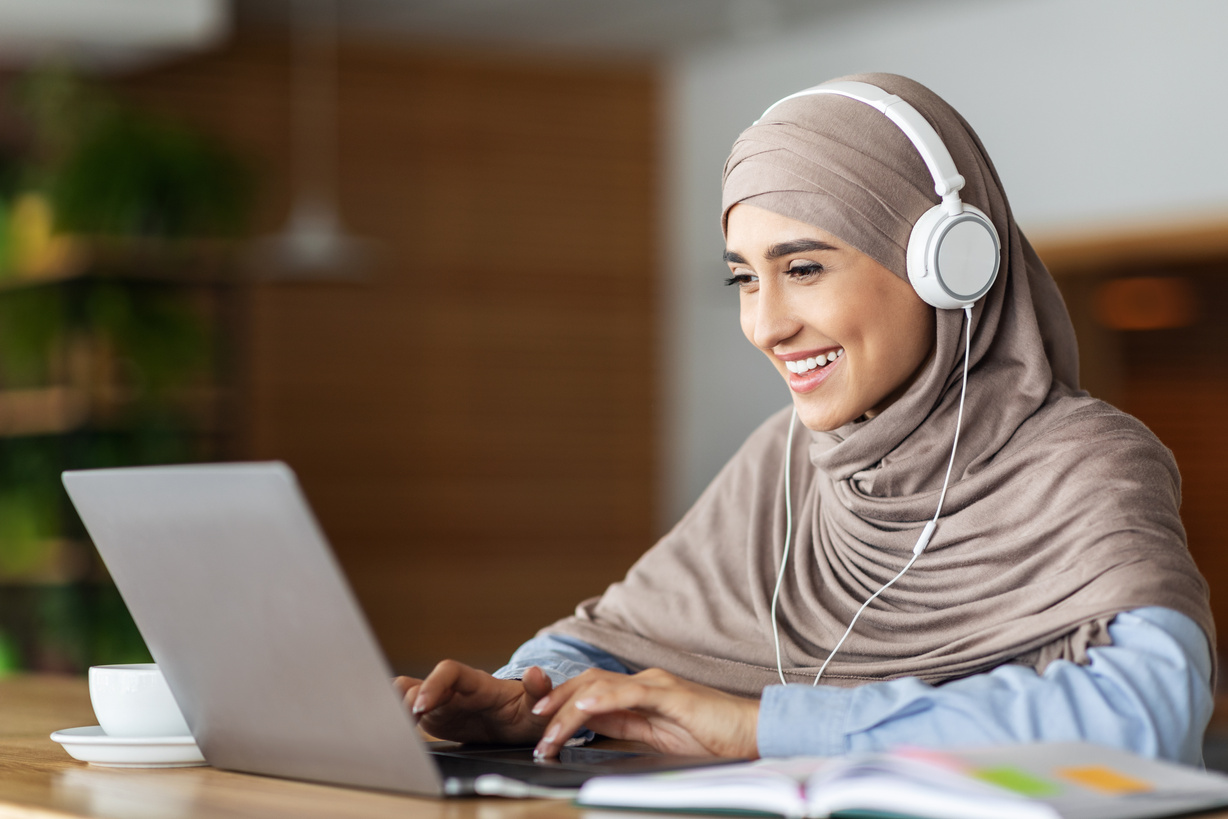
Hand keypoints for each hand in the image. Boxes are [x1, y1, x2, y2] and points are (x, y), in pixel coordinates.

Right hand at [394, 660, 554, 744]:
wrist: (520, 724)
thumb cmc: (528, 712)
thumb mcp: (537, 706)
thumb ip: (539, 691)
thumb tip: (537, 673)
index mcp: (477, 685)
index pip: (449, 672)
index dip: (432, 685)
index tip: (421, 705)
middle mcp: (454, 691)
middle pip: (421, 685)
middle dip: (405, 701)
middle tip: (401, 723)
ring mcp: (442, 703)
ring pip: (409, 695)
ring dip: (397, 708)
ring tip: (392, 729)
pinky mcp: (434, 716)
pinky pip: (409, 709)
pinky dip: (396, 716)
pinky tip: (388, 730)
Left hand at [528, 667, 759, 760]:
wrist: (754, 733)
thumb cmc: (714, 737)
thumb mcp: (658, 736)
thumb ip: (627, 725)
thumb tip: (591, 726)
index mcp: (641, 691)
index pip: (591, 690)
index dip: (562, 702)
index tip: (539, 722)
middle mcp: (645, 681)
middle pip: (589, 683)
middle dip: (556, 702)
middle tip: (533, 726)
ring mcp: (658, 685)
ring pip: (601, 687)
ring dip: (569, 708)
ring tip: (548, 729)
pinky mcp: (673, 695)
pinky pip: (631, 693)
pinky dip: (604, 699)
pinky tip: (585, 708)